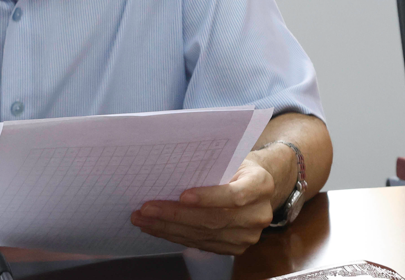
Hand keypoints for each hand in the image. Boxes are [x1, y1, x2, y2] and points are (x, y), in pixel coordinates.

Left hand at [130, 158, 275, 254]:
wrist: (256, 185)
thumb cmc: (236, 164)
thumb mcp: (230, 156)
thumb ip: (210, 163)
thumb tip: (169, 168)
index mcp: (261, 185)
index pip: (236, 195)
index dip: (209, 197)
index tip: (182, 195)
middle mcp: (259, 214)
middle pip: (214, 219)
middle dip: (175, 215)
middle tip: (147, 209)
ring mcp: (248, 236)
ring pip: (204, 235)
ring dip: (168, 228)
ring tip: (143, 219)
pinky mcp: (235, 248)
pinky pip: (201, 244)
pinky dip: (175, 235)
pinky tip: (156, 228)